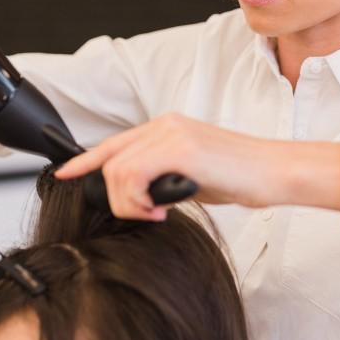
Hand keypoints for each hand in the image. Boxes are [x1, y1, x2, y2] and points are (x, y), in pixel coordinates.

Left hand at [54, 113, 287, 220]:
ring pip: (119, 171)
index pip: (115, 143)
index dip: (85, 160)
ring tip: (156, 213)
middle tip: (145, 215)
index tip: (65, 174)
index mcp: (168, 125)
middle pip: (111, 161)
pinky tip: (161, 210)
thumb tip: (142, 196)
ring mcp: (173, 133)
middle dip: (116, 198)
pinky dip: (140, 200)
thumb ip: (163, 176)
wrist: (274, 170)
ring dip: (130, 203)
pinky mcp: (181, 148)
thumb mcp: (193, 175)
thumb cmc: (241, 175)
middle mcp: (166, 124)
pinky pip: (136, 175)